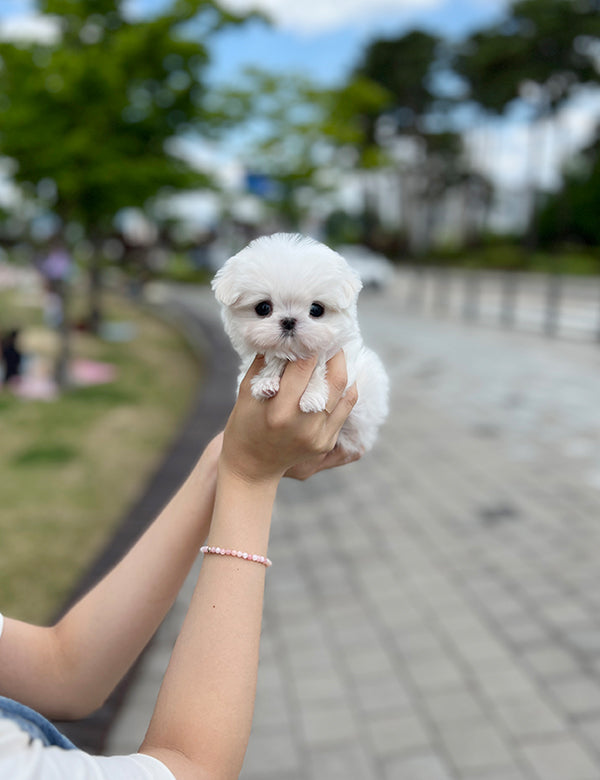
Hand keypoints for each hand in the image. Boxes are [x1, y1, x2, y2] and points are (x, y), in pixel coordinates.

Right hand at [220, 351, 357, 484]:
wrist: (251, 468)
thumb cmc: (243, 426)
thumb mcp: (246, 394)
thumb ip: (265, 365)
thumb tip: (282, 338)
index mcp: (279, 411)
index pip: (304, 367)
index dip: (311, 345)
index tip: (313, 331)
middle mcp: (303, 424)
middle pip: (332, 378)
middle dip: (333, 353)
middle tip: (330, 338)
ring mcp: (318, 435)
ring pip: (343, 392)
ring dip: (342, 368)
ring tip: (337, 352)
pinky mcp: (326, 442)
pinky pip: (345, 409)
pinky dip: (347, 390)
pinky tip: (342, 377)